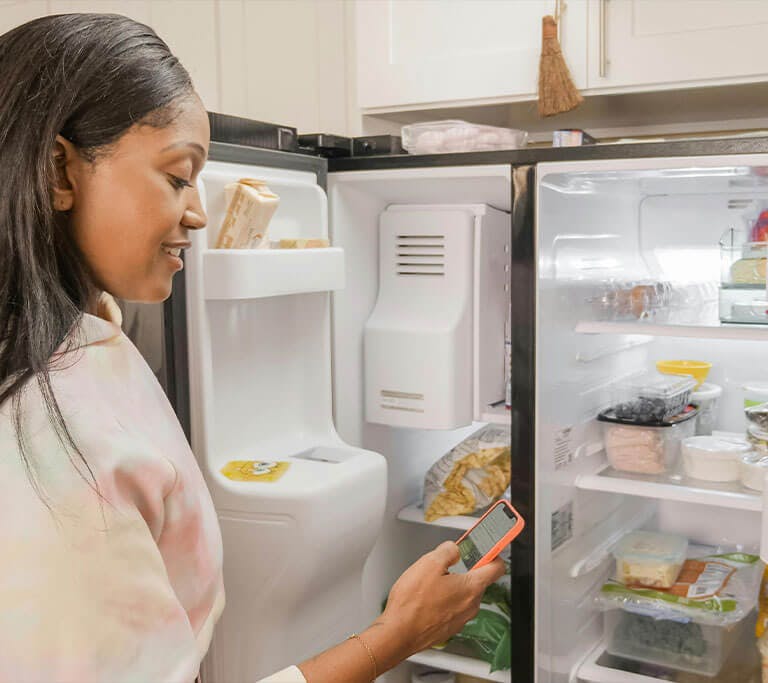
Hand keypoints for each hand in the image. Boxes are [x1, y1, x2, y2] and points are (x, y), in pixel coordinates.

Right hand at [373, 541, 505, 657]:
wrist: (399, 633)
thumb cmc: (413, 603)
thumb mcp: (429, 563)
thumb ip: (448, 550)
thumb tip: (454, 549)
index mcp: (471, 587)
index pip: (497, 567)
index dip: (493, 553)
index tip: (488, 548)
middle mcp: (471, 605)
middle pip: (477, 580)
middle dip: (464, 569)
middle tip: (446, 564)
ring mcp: (461, 619)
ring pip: (464, 595)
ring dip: (452, 585)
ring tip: (431, 582)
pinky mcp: (449, 628)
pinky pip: (453, 608)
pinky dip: (444, 600)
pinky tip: (427, 597)